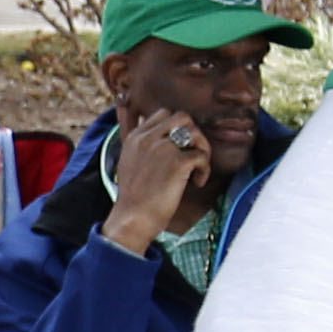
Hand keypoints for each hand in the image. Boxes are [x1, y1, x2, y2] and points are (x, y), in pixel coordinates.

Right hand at [100, 106, 209, 252]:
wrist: (133, 218)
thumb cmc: (133, 196)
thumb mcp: (128, 161)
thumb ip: (137, 144)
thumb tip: (147, 127)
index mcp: (136, 136)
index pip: (163, 113)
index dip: (176, 127)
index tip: (179, 147)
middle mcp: (148, 138)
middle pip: (182, 117)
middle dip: (193, 134)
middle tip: (193, 154)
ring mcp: (163, 149)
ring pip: (195, 133)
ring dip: (202, 149)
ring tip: (198, 168)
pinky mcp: (177, 164)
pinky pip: (201, 155)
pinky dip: (205, 170)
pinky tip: (197, 183)